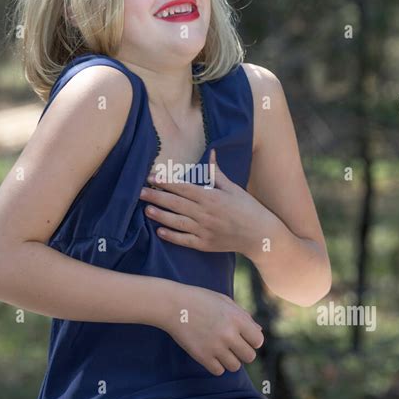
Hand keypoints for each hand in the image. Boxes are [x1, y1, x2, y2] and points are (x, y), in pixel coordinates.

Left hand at [139, 148, 261, 254]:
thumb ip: (216, 173)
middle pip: (176, 204)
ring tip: (146, 210)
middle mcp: (205, 214)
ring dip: (160, 216)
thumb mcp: (233, 188)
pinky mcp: (205, 244)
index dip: (166, 182)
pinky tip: (159, 231)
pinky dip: (172, 236)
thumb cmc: (246, 208)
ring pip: (177, 222)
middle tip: (139, 192)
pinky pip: (184, 240)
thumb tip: (211, 153)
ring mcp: (204, 230)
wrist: (260, 234)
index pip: (184, 188)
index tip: (152, 177)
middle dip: (156, 197)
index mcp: (211, 197)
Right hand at [166, 283, 264, 375]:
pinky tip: (210, 354)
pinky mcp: (202, 356)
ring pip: (235, 366)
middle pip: (249, 356)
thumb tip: (258, 331)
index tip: (242, 337)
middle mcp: (229, 334)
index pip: (258, 341)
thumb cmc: (200, 300)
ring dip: (230, 360)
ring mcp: (215, 346)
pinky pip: (218, 371)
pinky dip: (216, 365)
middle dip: (242, 352)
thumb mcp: (224, 301)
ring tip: (220, 350)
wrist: (173, 305)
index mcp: (236, 318)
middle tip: (231, 345)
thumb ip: (243, 316)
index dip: (252, 340)